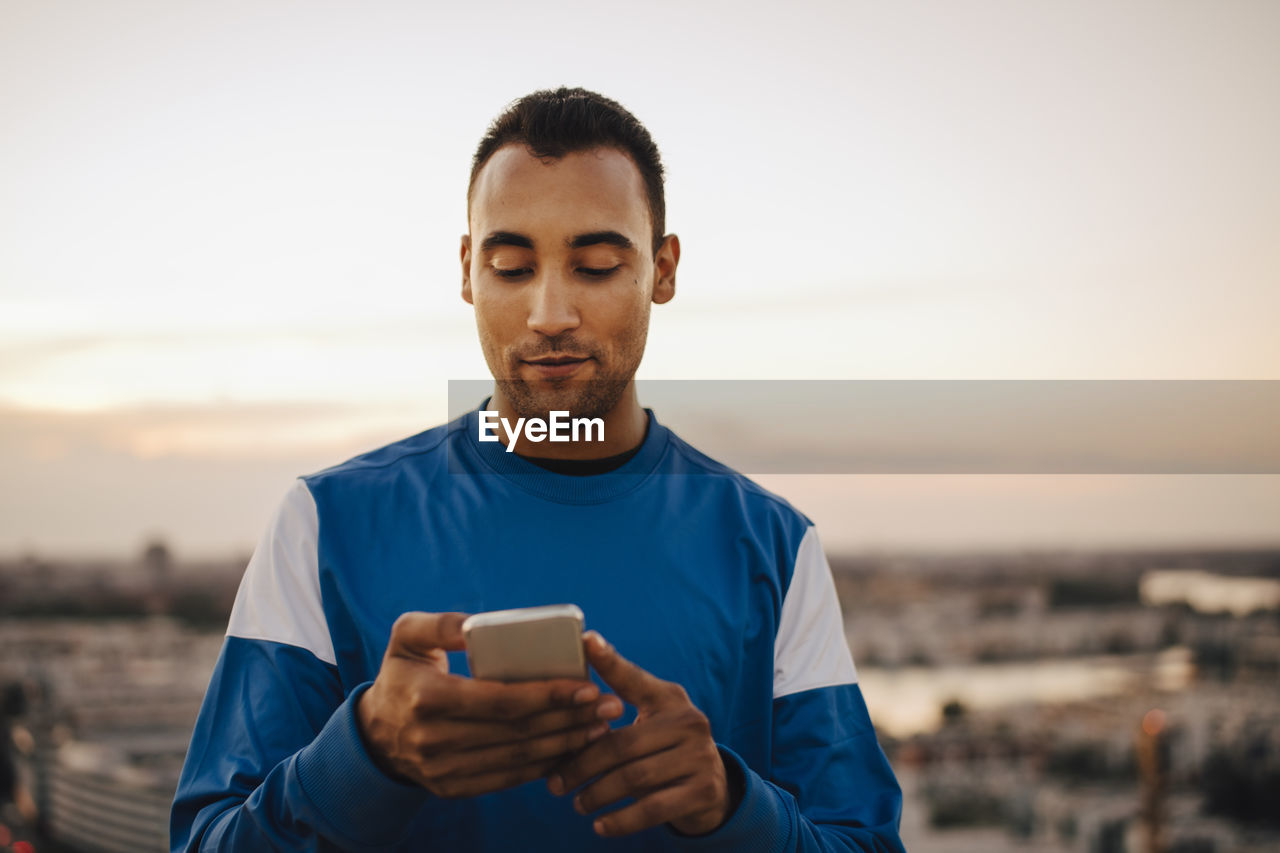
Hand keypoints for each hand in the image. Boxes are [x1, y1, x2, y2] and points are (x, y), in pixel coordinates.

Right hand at [356, 612, 622, 797]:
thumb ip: (442, 623)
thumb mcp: (407, 635)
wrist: (374, 732)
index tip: (588, 685)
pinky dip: (542, 767)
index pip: (500, 701)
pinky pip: (506, 779)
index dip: (548, 695)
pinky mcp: (452, 788)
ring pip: (517, 759)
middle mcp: (434, 741)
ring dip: (565, 745)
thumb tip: (481, 625)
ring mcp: (442, 770)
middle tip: (609, 706)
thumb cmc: (402, 672)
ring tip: (600, 727)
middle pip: (517, 733)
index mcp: (428, 699)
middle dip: (569, 719)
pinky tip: (570, 750)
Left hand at [547, 631, 732, 836]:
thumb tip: (564, 705)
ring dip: (598, 794)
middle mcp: (689, 721)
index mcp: (669, 698)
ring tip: (576, 804)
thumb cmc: (663, 751)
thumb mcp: (648, 723)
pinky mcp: (703, 790)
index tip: (586, 640)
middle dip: (583, 765)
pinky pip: (653, 808)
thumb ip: (615, 711)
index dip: (609, 660)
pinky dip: (622, 820)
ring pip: (635, 778)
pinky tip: (600, 826)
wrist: (712, 788)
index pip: (633, 678)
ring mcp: (700, 755)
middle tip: (555, 784)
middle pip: (623, 743)